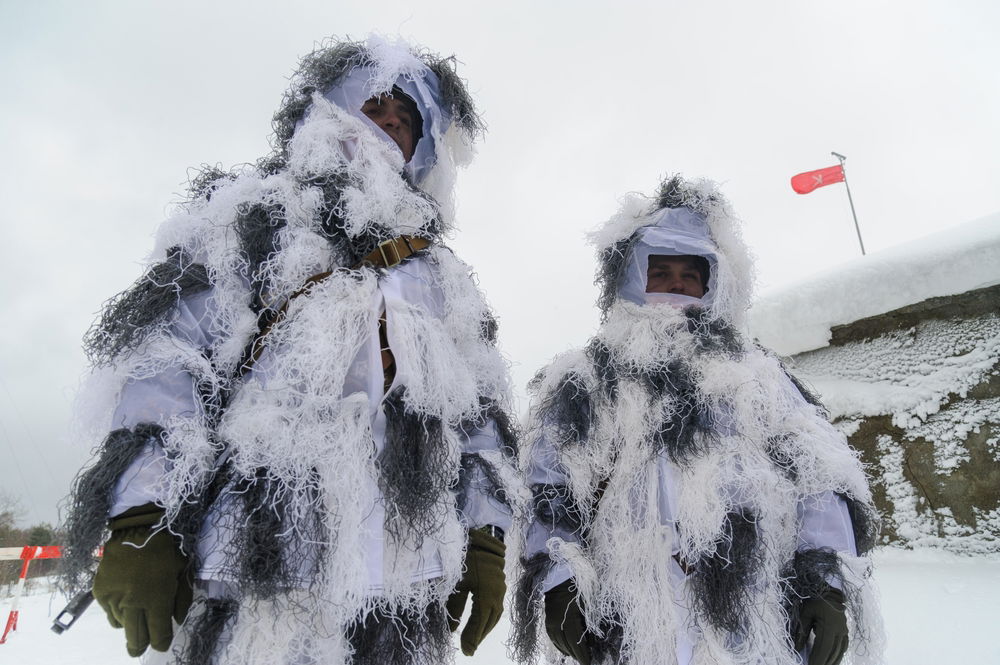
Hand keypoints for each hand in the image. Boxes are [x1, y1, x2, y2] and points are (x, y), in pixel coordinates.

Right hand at [92, 504, 191, 656]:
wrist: (137, 527)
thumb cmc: (167, 547)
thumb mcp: (184, 571)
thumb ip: (182, 600)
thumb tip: (176, 621)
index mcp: (157, 600)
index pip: (158, 635)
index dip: (162, 642)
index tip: (163, 641)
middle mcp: (133, 604)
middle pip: (136, 639)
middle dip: (141, 644)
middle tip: (143, 645)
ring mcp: (114, 599)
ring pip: (122, 626)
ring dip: (131, 624)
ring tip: (137, 613)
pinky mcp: (100, 592)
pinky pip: (109, 613)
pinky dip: (118, 612)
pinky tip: (126, 601)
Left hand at [446, 527, 505, 655]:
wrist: (468, 530)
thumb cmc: (457, 556)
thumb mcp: (453, 583)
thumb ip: (454, 608)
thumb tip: (452, 631)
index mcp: (487, 591)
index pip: (480, 622)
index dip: (473, 638)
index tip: (466, 652)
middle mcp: (497, 587)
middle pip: (491, 617)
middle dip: (480, 634)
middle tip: (470, 648)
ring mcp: (500, 580)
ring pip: (497, 608)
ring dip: (487, 623)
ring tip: (476, 636)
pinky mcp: (499, 574)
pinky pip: (498, 597)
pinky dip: (491, 610)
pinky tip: (484, 616)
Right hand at [544, 579, 591, 664]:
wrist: (558, 577)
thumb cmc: (576, 589)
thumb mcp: (587, 605)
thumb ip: (588, 623)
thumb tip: (592, 639)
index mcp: (570, 621)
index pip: (577, 644)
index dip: (583, 656)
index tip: (588, 663)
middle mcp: (558, 624)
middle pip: (567, 645)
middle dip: (577, 654)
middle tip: (585, 660)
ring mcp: (551, 622)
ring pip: (559, 643)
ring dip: (568, 651)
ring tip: (576, 656)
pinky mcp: (548, 620)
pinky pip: (552, 637)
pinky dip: (559, 645)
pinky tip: (564, 649)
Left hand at [794, 586, 848, 664]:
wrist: (825, 586)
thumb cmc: (812, 598)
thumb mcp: (804, 613)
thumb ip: (801, 631)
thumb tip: (798, 648)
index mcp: (829, 626)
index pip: (823, 649)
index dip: (817, 660)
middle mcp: (839, 629)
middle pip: (832, 652)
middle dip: (824, 662)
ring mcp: (844, 628)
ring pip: (840, 650)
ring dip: (833, 660)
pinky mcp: (845, 627)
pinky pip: (844, 644)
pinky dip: (839, 653)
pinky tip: (834, 658)